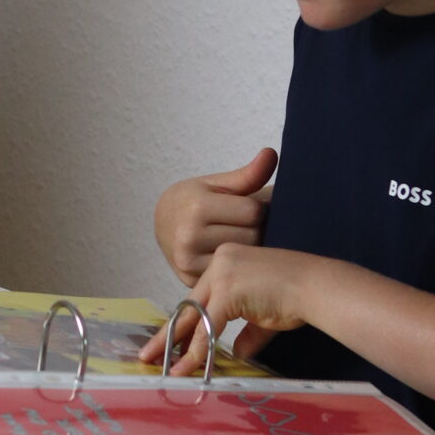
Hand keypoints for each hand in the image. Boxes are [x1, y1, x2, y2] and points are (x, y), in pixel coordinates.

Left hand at [140, 243, 315, 374]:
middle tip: (148, 353)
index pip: (199, 297)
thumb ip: (248, 332)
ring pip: (193, 316)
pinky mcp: (228, 290)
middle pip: (187, 304)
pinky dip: (196, 349)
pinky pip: (207, 326)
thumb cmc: (297, 297)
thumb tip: (239, 353)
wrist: (317, 286)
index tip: (169, 341)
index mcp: (227, 262)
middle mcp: (220, 263)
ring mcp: (222, 274)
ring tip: (157, 363)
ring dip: (173, 344)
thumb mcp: (263, 315)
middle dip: (167, 333)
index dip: (184, 322)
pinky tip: (186, 366)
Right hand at [153, 147, 277, 284]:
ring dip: (248, 249)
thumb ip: (248, 174)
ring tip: (239, 237)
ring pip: (243, 257)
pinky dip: (234, 265)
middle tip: (246, 225)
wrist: (162, 223)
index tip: (252, 207)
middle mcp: (189, 236)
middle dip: (255, 229)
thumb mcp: (217, 183)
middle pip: (251, 236)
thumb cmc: (195, 199)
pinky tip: (230, 255)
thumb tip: (271, 153)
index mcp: (197, 207)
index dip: (259, 208)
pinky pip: (229, 273)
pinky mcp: (190, 280)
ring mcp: (188, 262)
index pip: (253, 212)